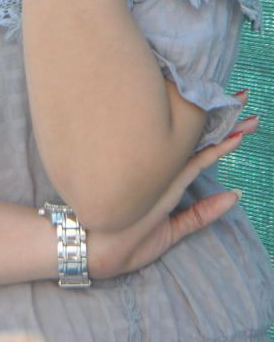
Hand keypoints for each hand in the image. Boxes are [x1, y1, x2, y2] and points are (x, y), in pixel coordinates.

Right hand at [89, 92, 257, 279]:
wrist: (93, 246)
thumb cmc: (127, 240)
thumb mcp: (171, 230)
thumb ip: (200, 215)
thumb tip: (234, 196)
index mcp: (165, 173)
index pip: (196, 145)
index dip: (217, 129)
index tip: (236, 109)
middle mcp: (165, 168)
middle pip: (200, 137)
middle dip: (223, 117)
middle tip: (244, 95)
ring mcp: (164, 174)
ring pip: (200, 145)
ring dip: (227, 130)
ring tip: (249, 115)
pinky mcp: (162, 184)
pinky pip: (194, 165)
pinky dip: (215, 152)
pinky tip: (235, 140)